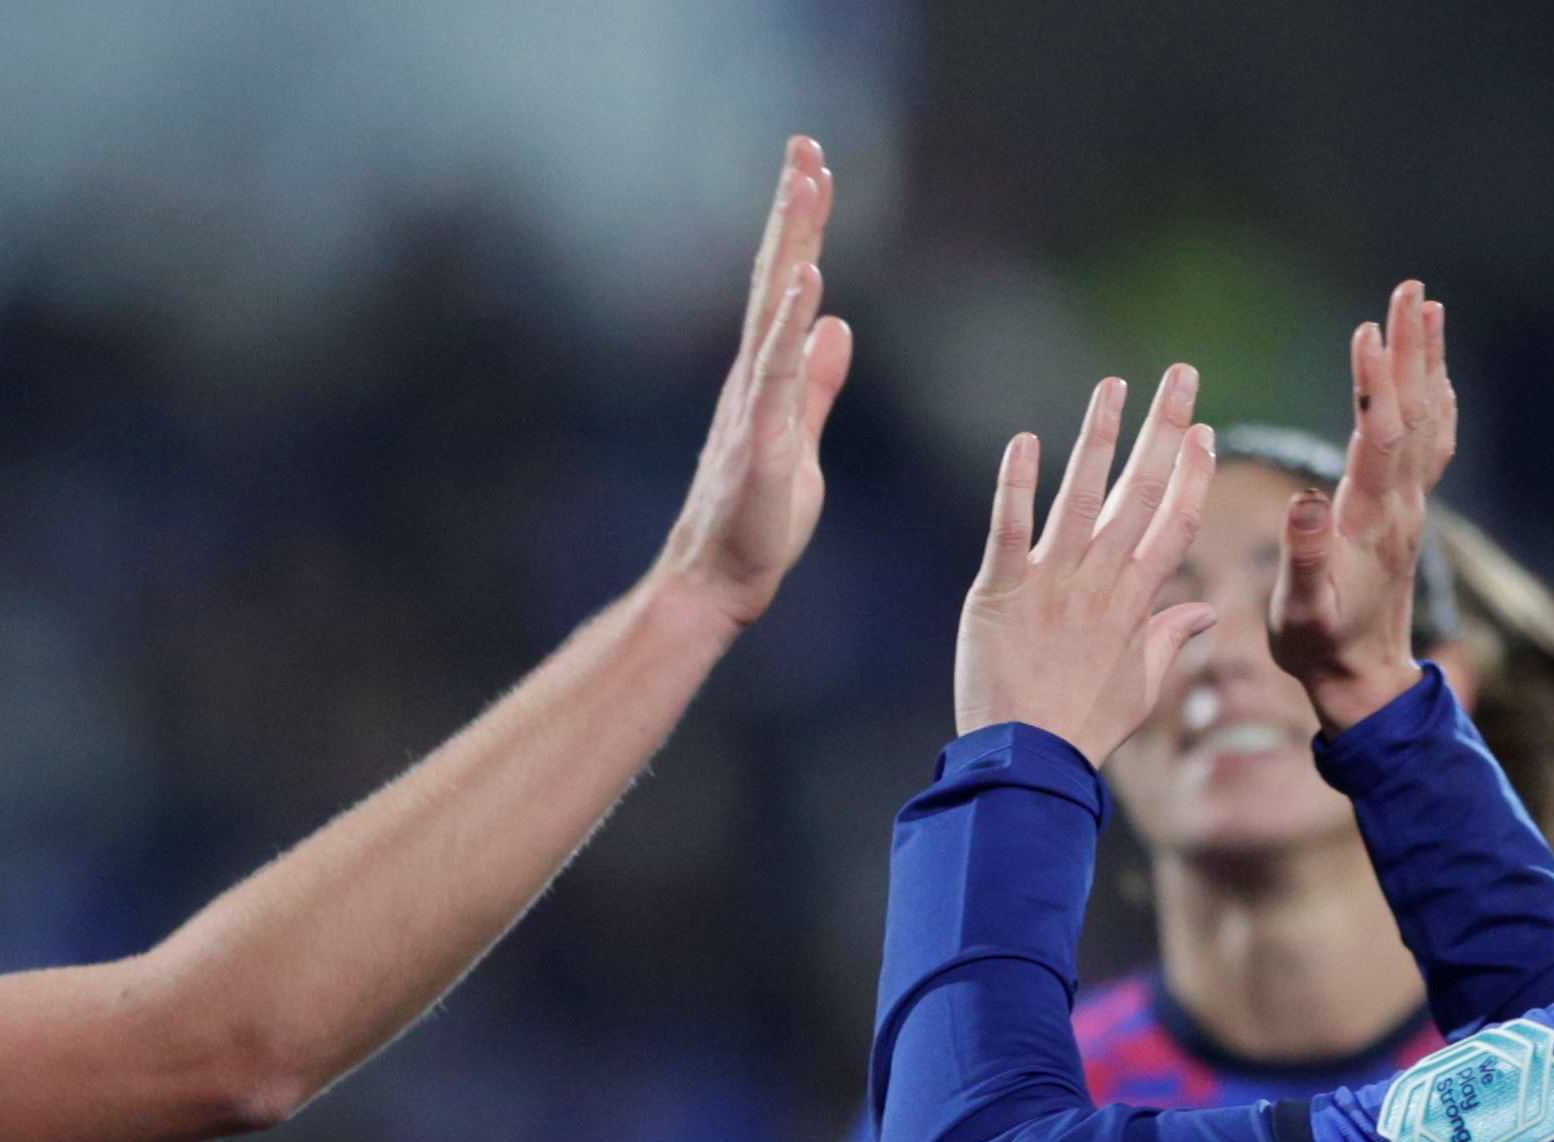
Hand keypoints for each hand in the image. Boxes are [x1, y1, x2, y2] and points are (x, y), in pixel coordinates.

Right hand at [649, 136, 855, 630]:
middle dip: (792, 210)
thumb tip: (837, 326)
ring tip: (808, 185)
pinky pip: (775, 372)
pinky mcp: (758, 441)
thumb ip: (816, 385)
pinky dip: (789, 323)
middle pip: (775, 277)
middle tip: (805, 144)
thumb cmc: (755, 524)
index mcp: (767, 378)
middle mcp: (753, 377)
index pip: (787, 286)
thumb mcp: (801, 442)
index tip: (815, 167)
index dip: (802, 227)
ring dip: (792, 244)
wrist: (716, 583)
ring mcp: (751, 404)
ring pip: (773, 308)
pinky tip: (807, 279)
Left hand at [951, 363, 1219, 763]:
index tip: (1206, 432)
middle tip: (1181, 376)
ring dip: (1099, 438)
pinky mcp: (999, 591)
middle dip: (1164, 431)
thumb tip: (1205, 614)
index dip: (1193, 475)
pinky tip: (1025, 441)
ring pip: (1082, 497)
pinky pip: (1009, 528)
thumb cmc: (1082, 728)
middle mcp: (1099, 583)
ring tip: (1114, 386)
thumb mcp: (1140, 688)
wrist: (1025, 763)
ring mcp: (1050, 583)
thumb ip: (1169, 640)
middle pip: (1141, 495)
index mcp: (1135, 603)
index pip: (1175, 524)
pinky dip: (1016, 485)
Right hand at [1271, 280, 1456, 731]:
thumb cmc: (1319, 647)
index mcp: (1371, 520)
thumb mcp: (1300, 612)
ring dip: (1427, 362)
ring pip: (1428, 420)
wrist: (1362, 679)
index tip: (1368, 331)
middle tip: (1411, 290)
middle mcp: (1402, 504)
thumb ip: (1305, 559)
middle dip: (1410, 349)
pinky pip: (1430, 442)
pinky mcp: (1408, 511)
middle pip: (1413, 413)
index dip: (1374, 384)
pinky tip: (1434, 377)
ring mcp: (1411, 506)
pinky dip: (1434, 399)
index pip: (1378, 438)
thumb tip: (1305, 503)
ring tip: (1427, 308)